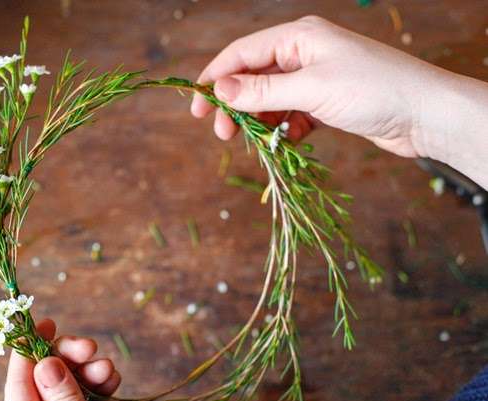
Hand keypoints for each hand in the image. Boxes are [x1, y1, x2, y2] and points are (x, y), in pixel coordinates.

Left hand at [2, 319, 137, 400]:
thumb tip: (46, 362)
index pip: (19, 388)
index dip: (29, 351)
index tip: (44, 323)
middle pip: (44, 384)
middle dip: (67, 360)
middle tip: (89, 347)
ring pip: (68, 392)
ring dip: (87, 374)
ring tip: (107, 370)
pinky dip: (98, 389)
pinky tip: (111, 381)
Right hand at [191, 16, 487, 185]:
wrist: (424, 115)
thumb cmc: (373, 90)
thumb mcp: (311, 88)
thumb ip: (263, 90)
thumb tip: (220, 89)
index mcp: (299, 37)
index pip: (242, 53)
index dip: (215, 78)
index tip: (196, 107)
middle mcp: (303, 53)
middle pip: (253, 78)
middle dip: (236, 106)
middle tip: (223, 134)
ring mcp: (315, 78)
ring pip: (270, 99)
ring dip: (260, 121)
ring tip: (259, 144)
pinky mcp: (325, 102)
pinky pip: (291, 115)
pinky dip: (284, 130)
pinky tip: (288, 143)